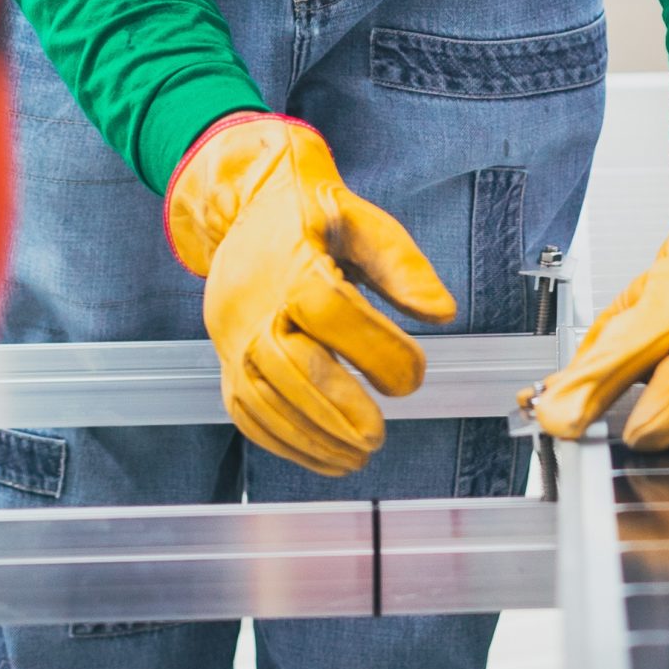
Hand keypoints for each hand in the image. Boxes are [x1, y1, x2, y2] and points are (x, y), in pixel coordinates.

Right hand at [166, 112, 455, 473]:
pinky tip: (323, 457)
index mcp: (291, 259)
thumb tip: (442, 313)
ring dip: (309, 435)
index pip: (327, 308)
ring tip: (357, 456)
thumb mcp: (363, 221)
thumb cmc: (314, 216)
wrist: (246, 210)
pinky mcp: (226, 362)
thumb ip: (403, 265)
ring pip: (262, 395)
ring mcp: (232, 337)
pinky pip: (245, 410)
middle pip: (287, 361)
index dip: (371, 347)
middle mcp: (252, 302)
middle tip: (376, 437)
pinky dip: (282, 442)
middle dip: (333, 406)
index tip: (412, 377)